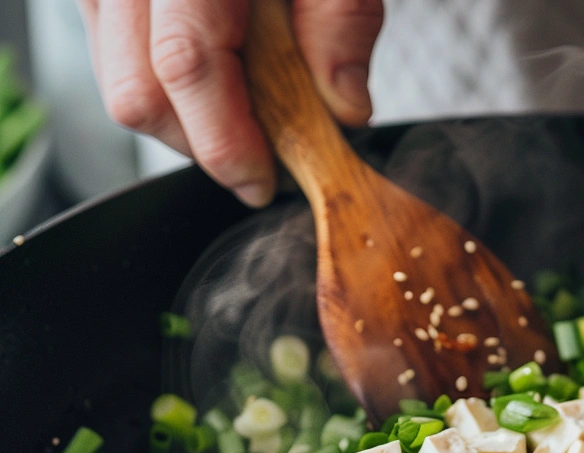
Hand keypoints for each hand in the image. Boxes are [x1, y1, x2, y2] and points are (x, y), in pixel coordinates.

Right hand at [78, 0, 383, 206]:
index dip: (227, 142)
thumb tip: (344, 106)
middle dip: (204, 145)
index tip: (264, 182)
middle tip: (262, 159)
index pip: (185, 64)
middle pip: (138, 91)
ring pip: (120, 82)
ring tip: (245, 114)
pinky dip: (167, 87)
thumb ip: (341, 17)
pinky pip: (115, 56)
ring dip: (185, 121)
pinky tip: (217, 79)